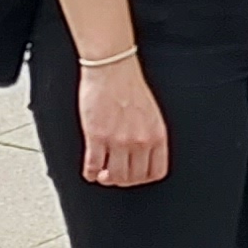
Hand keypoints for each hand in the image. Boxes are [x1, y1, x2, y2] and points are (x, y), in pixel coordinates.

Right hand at [77, 53, 169, 187]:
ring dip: (106, 179)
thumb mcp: (152, 113)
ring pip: (114, 177)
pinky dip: (90, 174)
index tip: (135, 176)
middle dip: (123, 180)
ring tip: (102, 174)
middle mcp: (140, 141)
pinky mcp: (97, 137)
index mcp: (157, 135)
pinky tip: (90, 171)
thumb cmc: (129, 84)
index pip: (156, 172)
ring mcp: (118, 141)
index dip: (144, 178)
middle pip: (134, 178)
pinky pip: (93, 167)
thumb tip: (143, 155)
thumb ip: (150, 135)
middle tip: (115, 176)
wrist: (112, 67)